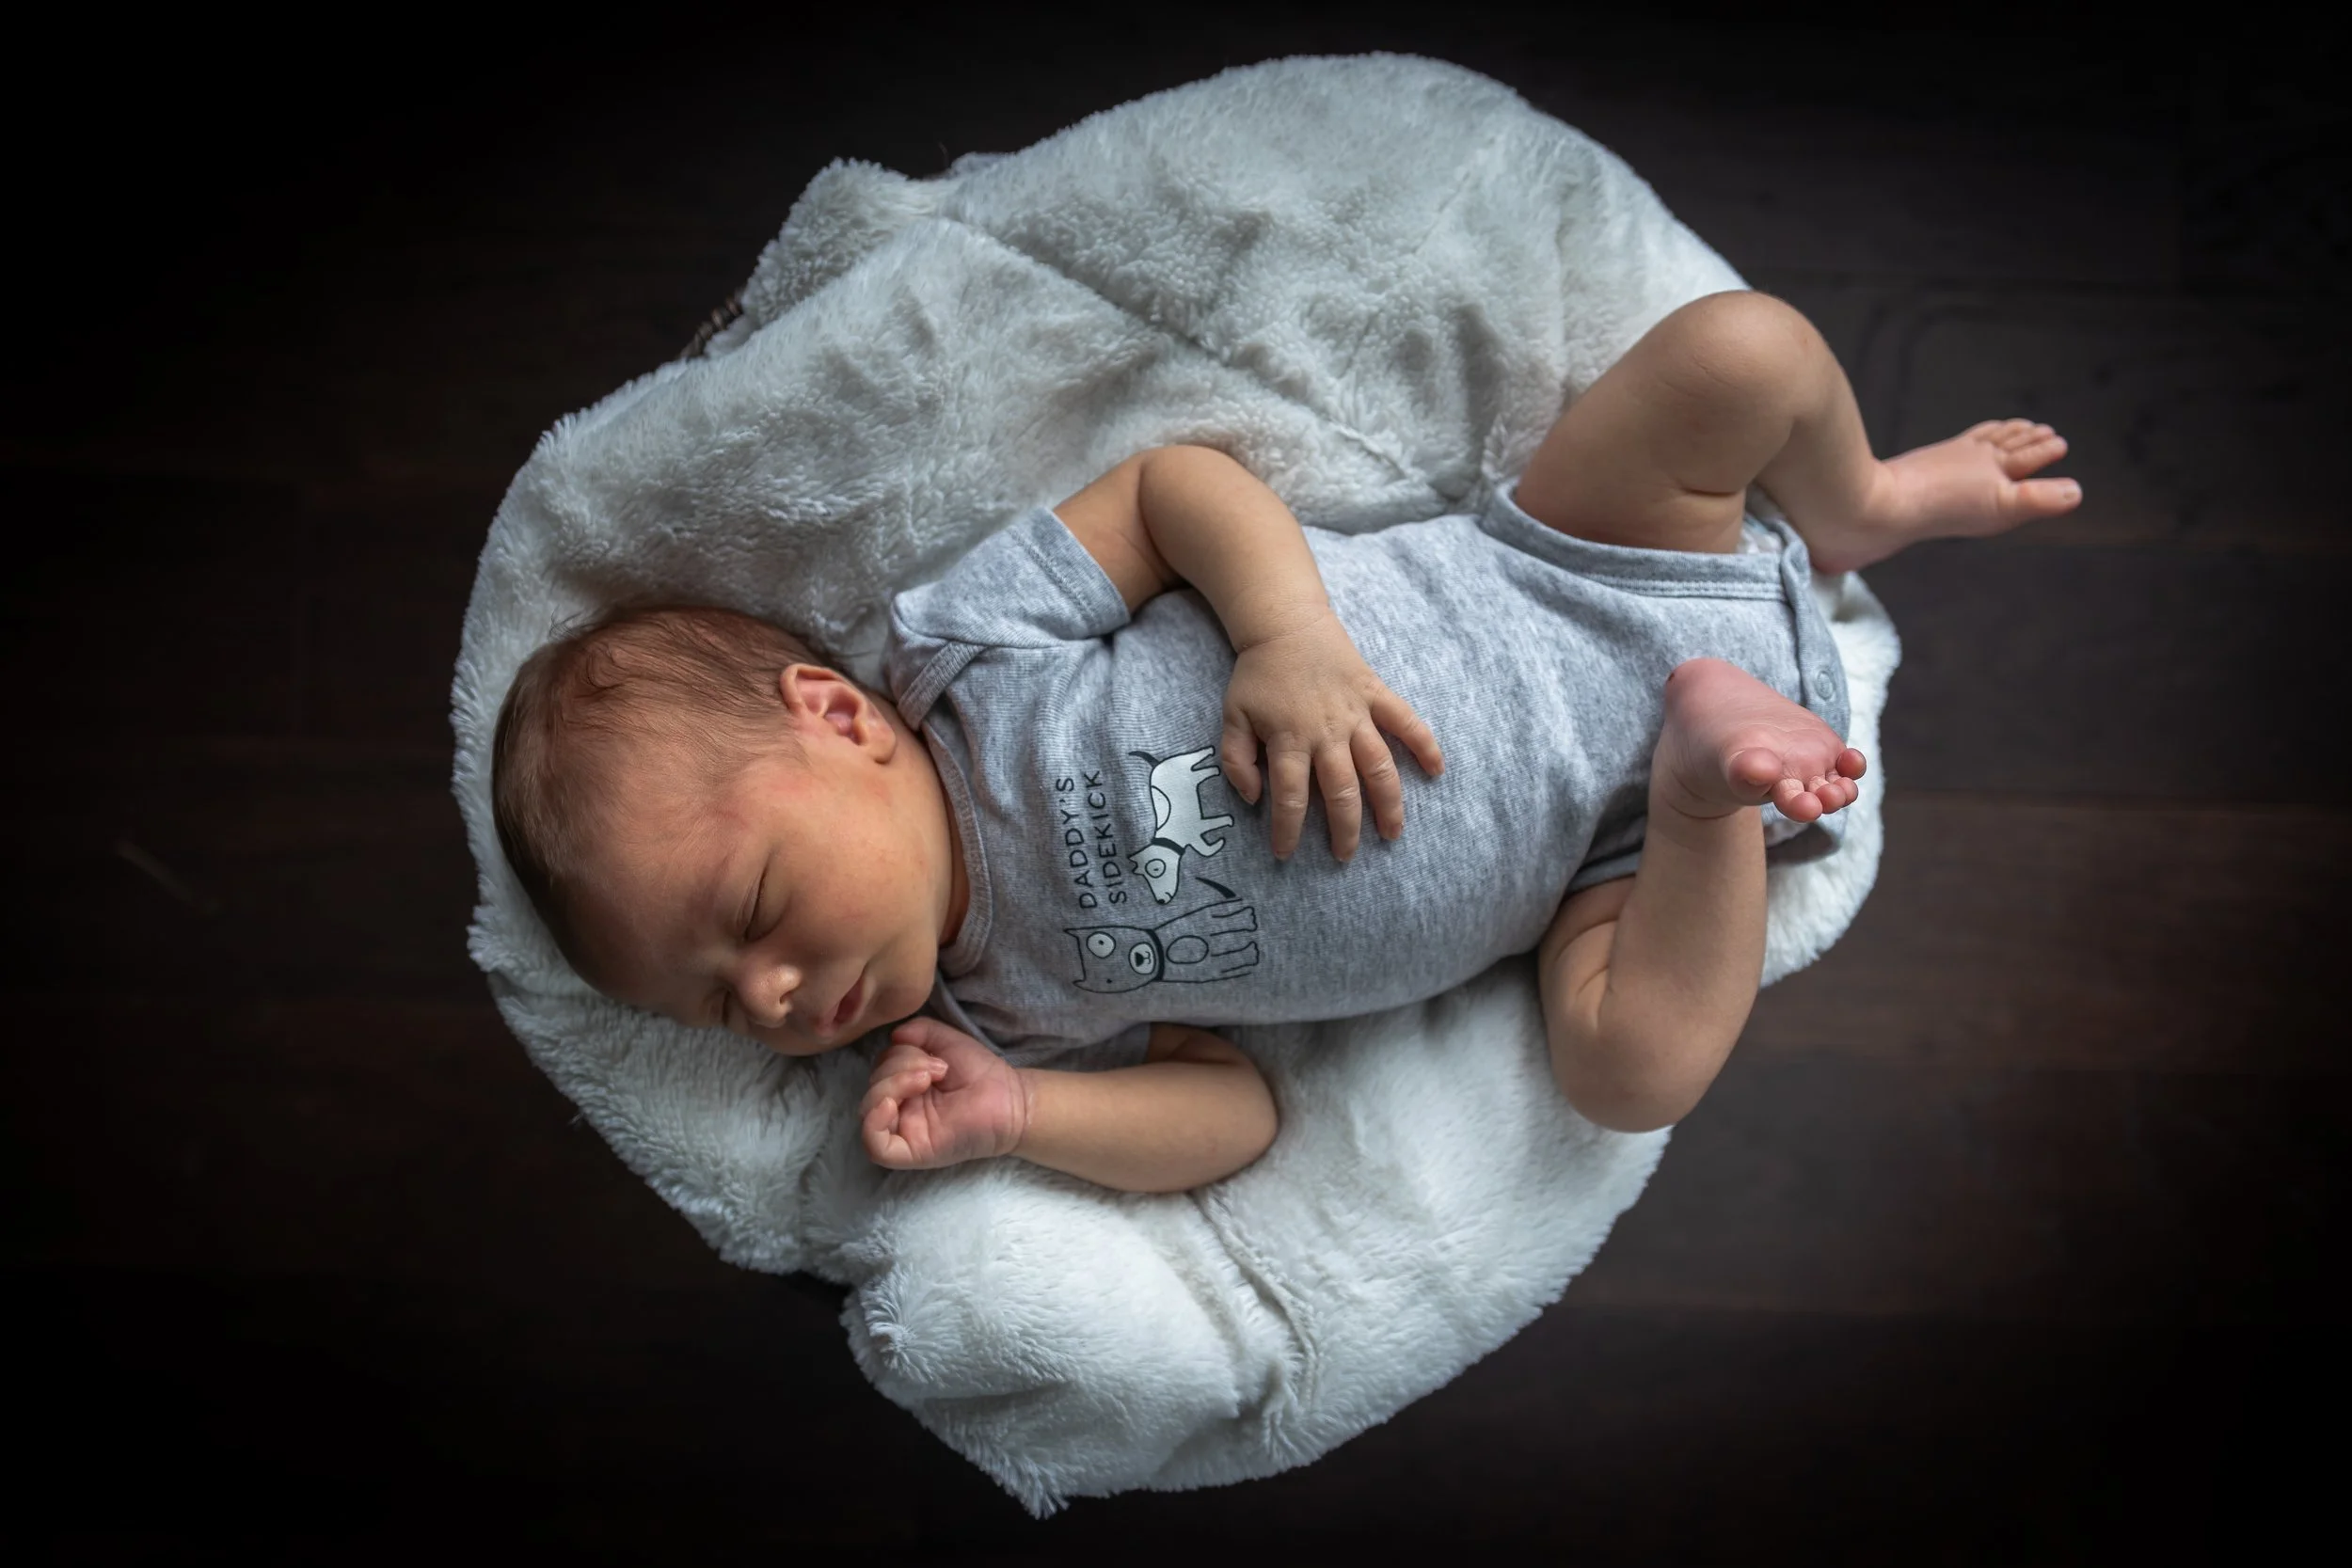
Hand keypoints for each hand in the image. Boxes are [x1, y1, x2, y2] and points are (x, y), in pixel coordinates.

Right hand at [860, 1016, 1030, 1170]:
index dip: (896, 1056)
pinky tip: (890, 1104)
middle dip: (897, 1068)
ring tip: (926, 1078)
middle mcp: (901, 1109)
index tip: (934, 1057)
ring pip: (868, 1112)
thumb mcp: (946, 1041)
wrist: (1011, 1099)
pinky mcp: (912, 1152)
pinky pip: (876, 1146)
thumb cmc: (982, 1073)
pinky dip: (873, 1123)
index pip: (878, 1071)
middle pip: (872, 1088)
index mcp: (905, 1087)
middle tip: (936, 1069)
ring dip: (891, 1086)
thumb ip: (919, 1030)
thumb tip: (894, 1035)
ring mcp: (905, 1131)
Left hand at [1221, 609, 1443, 860]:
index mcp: (1289, 738)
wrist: (1286, 624)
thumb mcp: (1232, 716)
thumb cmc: (1258, 675)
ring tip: (1393, 834)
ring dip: (1388, 803)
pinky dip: (1424, 744)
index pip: (1289, 796)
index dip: (1287, 829)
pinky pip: (1406, 721)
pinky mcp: (1376, 694)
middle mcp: (1327, 731)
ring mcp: (1356, 713)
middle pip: (1341, 790)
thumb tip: (1254, 799)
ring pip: (1379, 766)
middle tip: (1345, 857)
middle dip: (1345, 829)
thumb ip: (1236, 760)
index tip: (1286, 854)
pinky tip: (1437, 771)